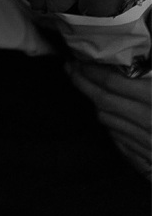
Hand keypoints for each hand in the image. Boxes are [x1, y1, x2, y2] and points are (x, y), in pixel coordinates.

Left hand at [66, 59, 150, 178]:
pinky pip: (119, 140)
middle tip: (71, 69)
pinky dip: (111, 124)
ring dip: (95, 102)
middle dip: (82, 82)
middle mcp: (148, 122)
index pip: (112, 82)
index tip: (80, 59)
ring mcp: (147, 145)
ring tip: (87, 87)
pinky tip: (109, 114)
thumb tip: (146, 52)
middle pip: (103, 101)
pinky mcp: (148, 163)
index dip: (91, 69)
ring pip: (108, 120)